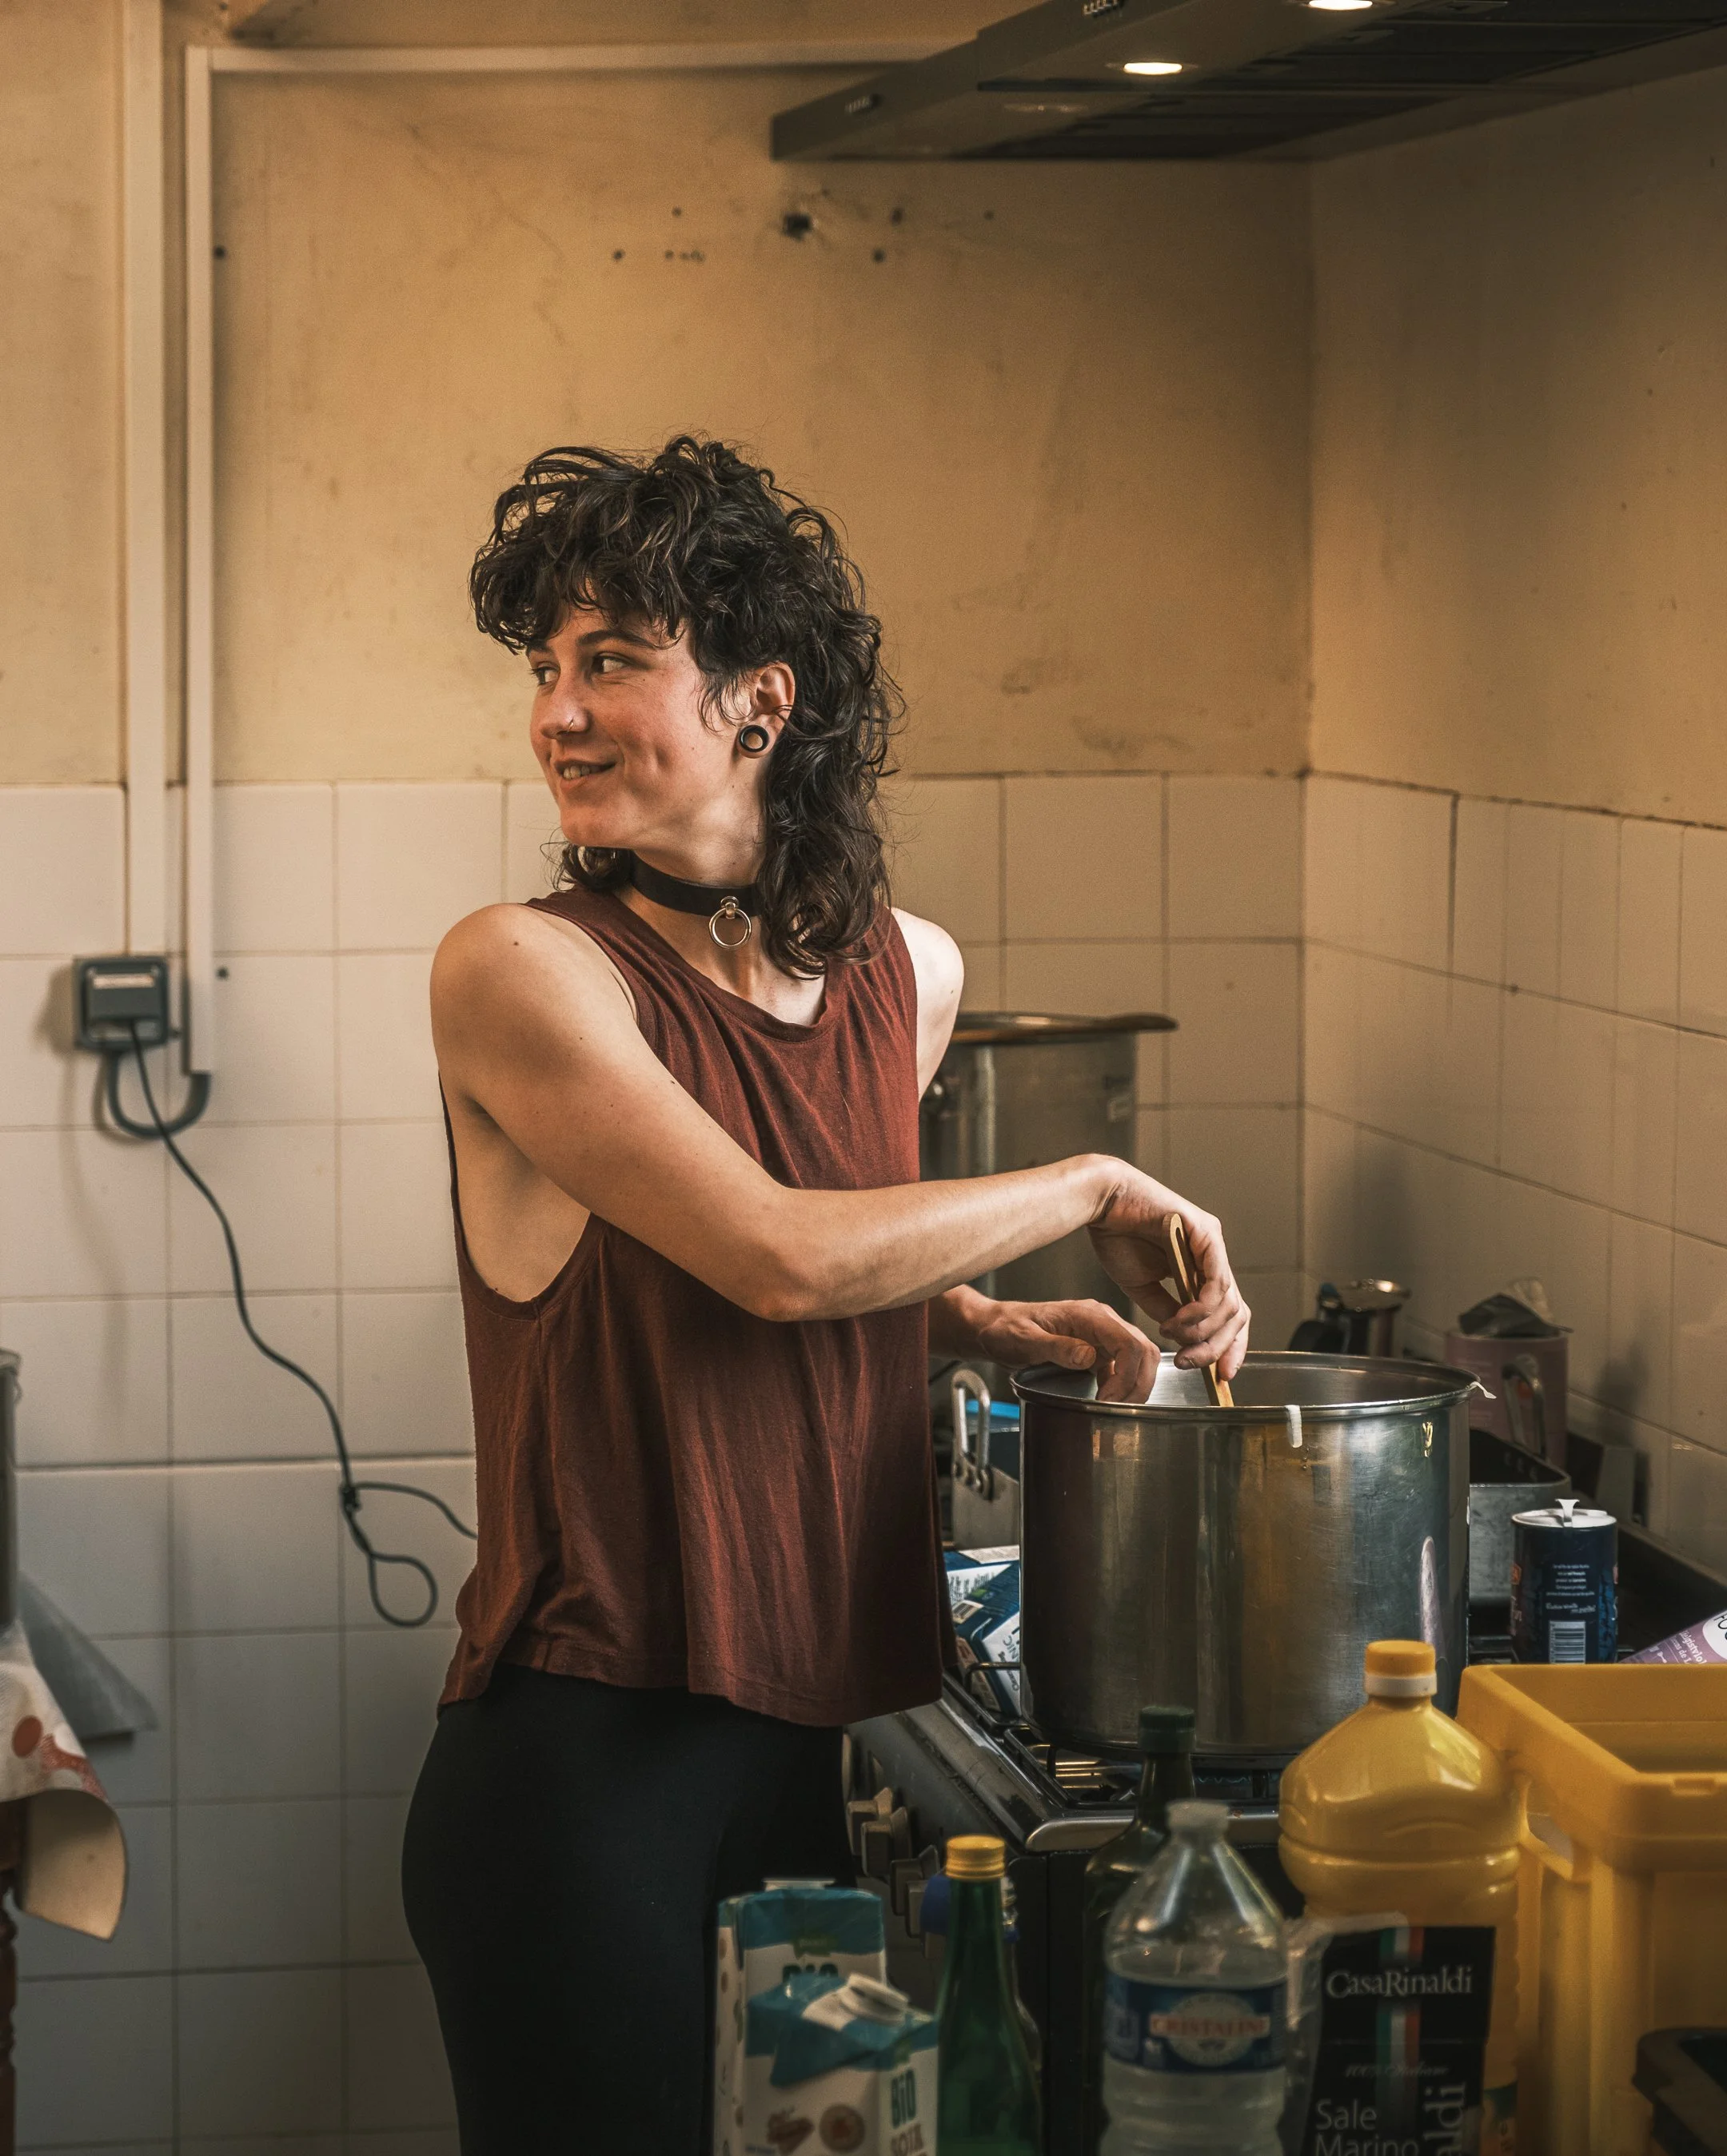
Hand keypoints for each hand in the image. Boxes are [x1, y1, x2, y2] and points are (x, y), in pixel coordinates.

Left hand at [957, 1292, 1159, 1403]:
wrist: (995, 1328)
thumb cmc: (1005, 1330)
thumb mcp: (1025, 1339)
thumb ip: (1056, 1347)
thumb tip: (1088, 1355)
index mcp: (1088, 1315)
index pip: (1128, 1342)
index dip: (1127, 1375)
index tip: (1108, 1400)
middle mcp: (1101, 1321)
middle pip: (1142, 1350)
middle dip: (1138, 1383)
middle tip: (1118, 1409)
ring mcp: (1101, 1335)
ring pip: (1138, 1358)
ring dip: (1135, 1385)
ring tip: (1115, 1407)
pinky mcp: (1097, 1349)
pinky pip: (1123, 1366)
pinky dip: (1123, 1385)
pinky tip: (1106, 1399)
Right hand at [1086, 1164, 1250, 1383]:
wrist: (1101, 1204)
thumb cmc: (1118, 1237)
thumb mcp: (1144, 1288)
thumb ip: (1168, 1311)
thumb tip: (1185, 1339)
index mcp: (1203, 1268)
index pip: (1231, 1314)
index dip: (1230, 1347)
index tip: (1221, 1376)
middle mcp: (1214, 1256)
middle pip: (1236, 1314)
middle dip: (1216, 1348)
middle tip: (1189, 1363)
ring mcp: (1214, 1244)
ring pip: (1229, 1302)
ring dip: (1202, 1330)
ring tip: (1172, 1337)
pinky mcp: (1206, 1234)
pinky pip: (1217, 1281)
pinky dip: (1200, 1309)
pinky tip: (1178, 1319)